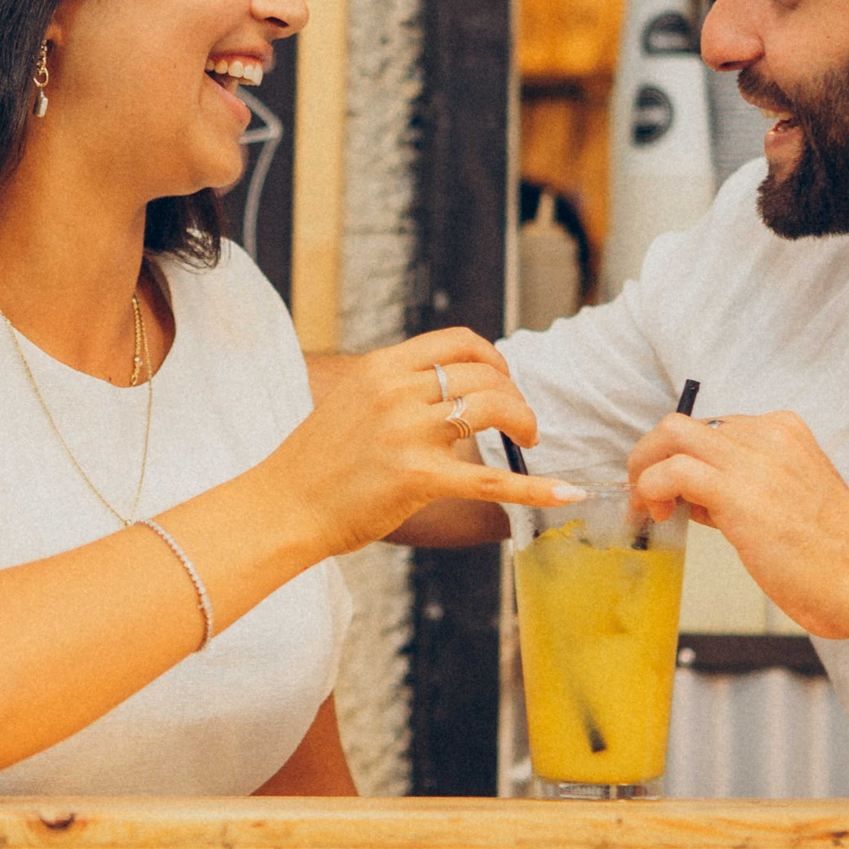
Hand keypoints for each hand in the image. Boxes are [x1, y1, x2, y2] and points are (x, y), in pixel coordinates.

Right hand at [266, 328, 582, 559]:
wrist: (283, 506)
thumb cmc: (316, 463)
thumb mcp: (353, 402)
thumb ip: (397, 388)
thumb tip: (445, 389)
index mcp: (382, 367)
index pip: (458, 342)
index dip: (494, 358)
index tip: (503, 378)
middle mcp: (397, 391)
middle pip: (484, 375)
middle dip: (515, 397)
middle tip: (522, 424)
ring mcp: (409, 433)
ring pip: (494, 409)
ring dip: (525, 423)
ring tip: (530, 442)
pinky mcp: (418, 478)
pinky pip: (492, 479)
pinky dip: (536, 487)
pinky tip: (565, 493)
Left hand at [626, 410, 848, 640]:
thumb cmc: (833, 559)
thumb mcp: (789, 504)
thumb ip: (745, 491)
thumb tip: (696, 499)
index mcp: (785, 432)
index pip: (712, 429)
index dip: (684, 460)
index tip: (675, 494)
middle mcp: (768, 433)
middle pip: (684, 425)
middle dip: (653, 457)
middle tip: (644, 495)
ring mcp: (753, 458)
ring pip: (670, 435)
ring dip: (644, 468)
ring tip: (644, 505)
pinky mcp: (737, 490)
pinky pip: (671, 471)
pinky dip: (650, 489)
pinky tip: (656, 515)